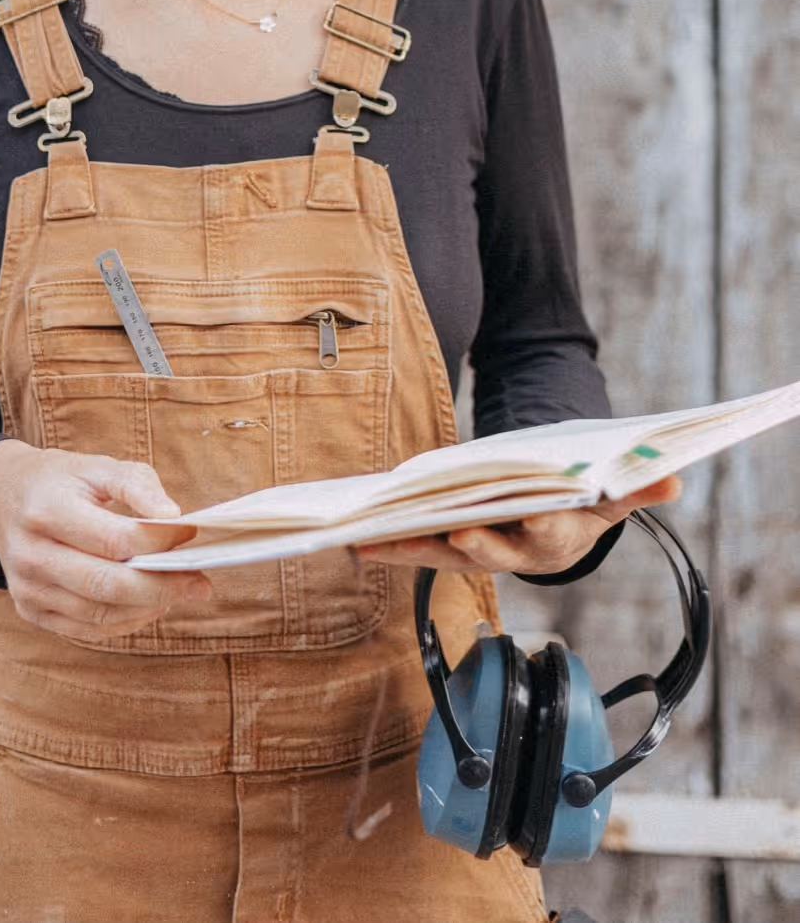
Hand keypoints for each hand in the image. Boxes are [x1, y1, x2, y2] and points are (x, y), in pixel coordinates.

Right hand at [0, 440, 210, 639]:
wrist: (3, 497)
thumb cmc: (61, 480)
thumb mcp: (97, 465)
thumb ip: (138, 486)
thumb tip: (174, 518)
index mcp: (47, 509)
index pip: (114, 538)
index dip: (158, 542)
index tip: (191, 537)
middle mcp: (31, 553)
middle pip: (106, 584)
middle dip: (161, 586)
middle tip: (199, 583)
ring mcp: (27, 587)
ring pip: (98, 613)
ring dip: (147, 607)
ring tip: (178, 592)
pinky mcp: (30, 609)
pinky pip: (85, 629)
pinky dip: (124, 621)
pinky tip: (149, 604)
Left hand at [354, 474, 682, 577]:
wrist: (555, 524)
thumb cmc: (580, 503)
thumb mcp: (611, 495)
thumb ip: (636, 488)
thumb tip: (674, 478)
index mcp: (552, 540)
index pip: (542, 535)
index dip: (529, 529)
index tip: (510, 521)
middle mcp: (511, 553)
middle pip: (485, 551)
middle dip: (463, 543)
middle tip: (444, 530)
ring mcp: (476, 551)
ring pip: (440, 553)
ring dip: (405, 548)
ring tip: (366, 539)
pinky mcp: (449, 545)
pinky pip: (416, 547)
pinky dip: (389, 546)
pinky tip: (355, 540)